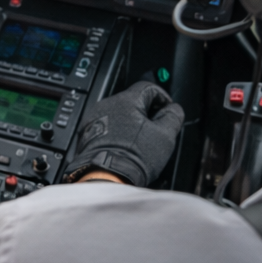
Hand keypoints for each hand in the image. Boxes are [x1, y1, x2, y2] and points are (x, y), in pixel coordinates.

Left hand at [66, 81, 183, 186]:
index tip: (167, 112)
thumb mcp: (165, 136)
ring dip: (131, 123)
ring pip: (119, 113)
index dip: (163, 98)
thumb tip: (173, 108)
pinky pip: (106, 125)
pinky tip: (125, 146)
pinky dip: (117, 132)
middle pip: (132, 101)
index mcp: (126, 100)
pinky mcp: (87, 131)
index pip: (148, 87)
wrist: (106, 175)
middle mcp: (107, 104)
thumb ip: (172, 116)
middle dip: (147, 113)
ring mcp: (94, 117)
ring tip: (141, 142)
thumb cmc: (134, 156)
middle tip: (156, 130)